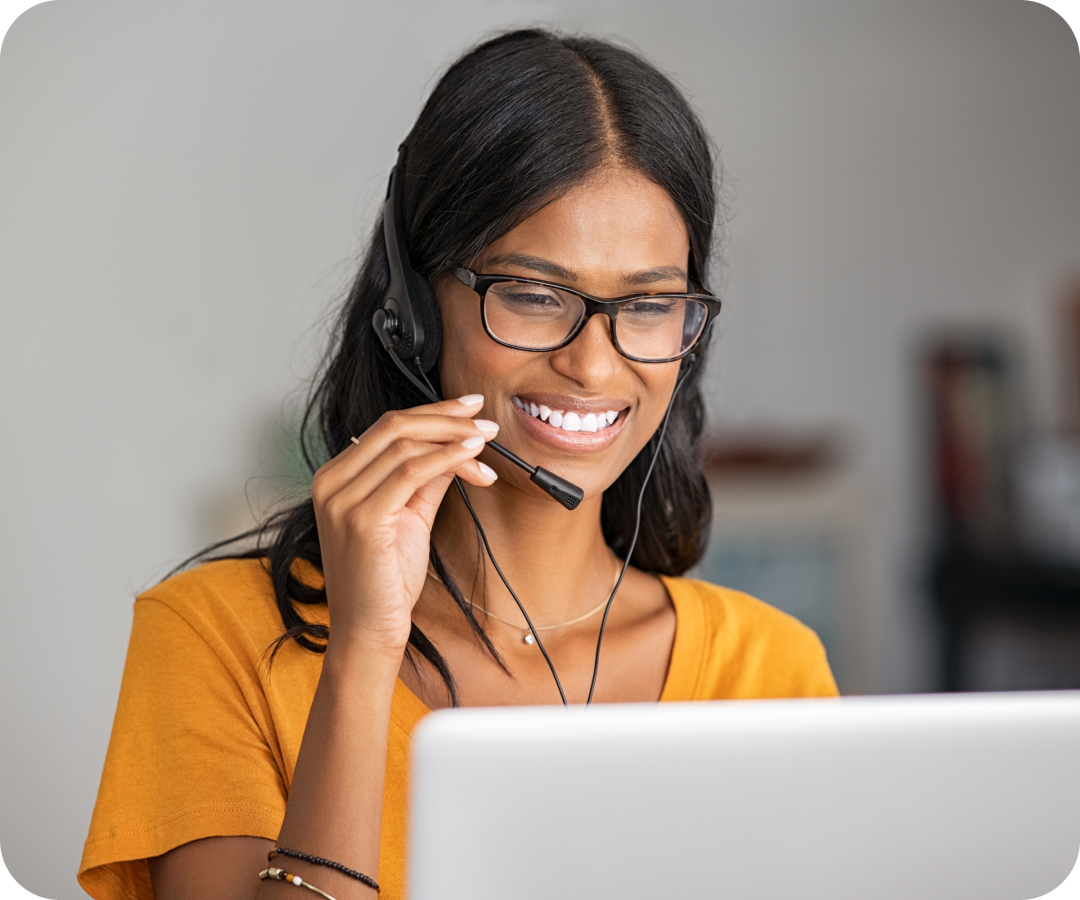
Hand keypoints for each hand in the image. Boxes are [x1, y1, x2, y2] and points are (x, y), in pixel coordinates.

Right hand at [310, 394, 497, 654]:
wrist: (369, 631)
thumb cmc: (385, 581)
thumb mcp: (409, 516)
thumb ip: (426, 478)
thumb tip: (457, 444)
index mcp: (335, 477)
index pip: (386, 426)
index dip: (433, 412)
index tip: (468, 408)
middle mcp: (331, 482)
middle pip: (394, 426)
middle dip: (446, 418)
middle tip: (484, 420)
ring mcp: (341, 500)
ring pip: (405, 445)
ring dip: (454, 439)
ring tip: (486, 443)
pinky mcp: (361, 519)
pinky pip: (412, 473)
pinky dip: (448, 460)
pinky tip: (474, 461)